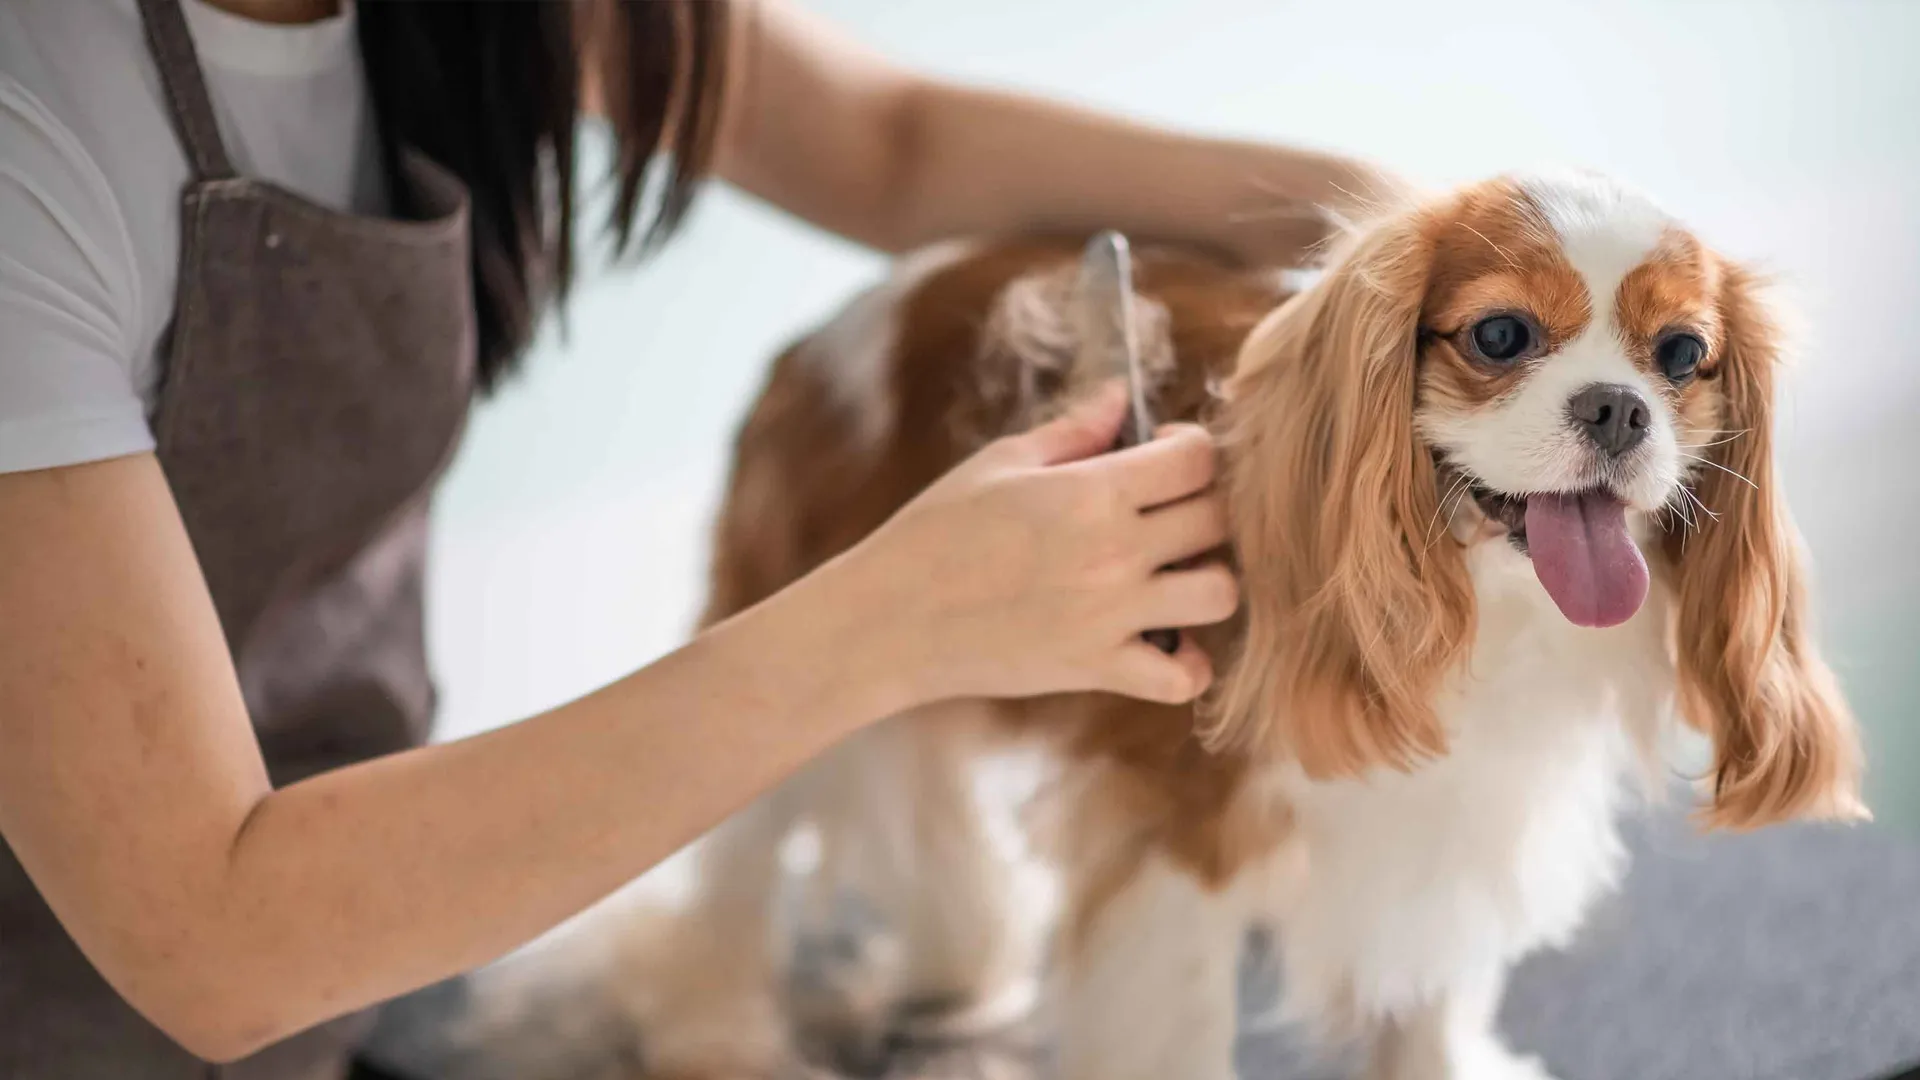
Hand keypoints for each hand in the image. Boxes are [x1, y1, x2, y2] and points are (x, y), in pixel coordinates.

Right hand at [839, 382, 1236, 706]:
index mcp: (1090, 492)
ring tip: (1172, 575)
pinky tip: (1161, 640)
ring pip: (1220, 594)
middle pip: (1218, 520)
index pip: (1196, 459)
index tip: (1163, 455)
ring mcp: (1110, 616)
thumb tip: (1122, 396)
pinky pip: (1182, 677)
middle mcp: (1112, 553)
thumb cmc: (936, 532)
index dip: (1191, 448)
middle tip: (1168, 513)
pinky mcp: (1097, 669)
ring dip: (1208, 580)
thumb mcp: (1000, 464)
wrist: (891, 619)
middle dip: (1204, 507)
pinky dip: (1186, 663)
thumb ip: (1073, 430)